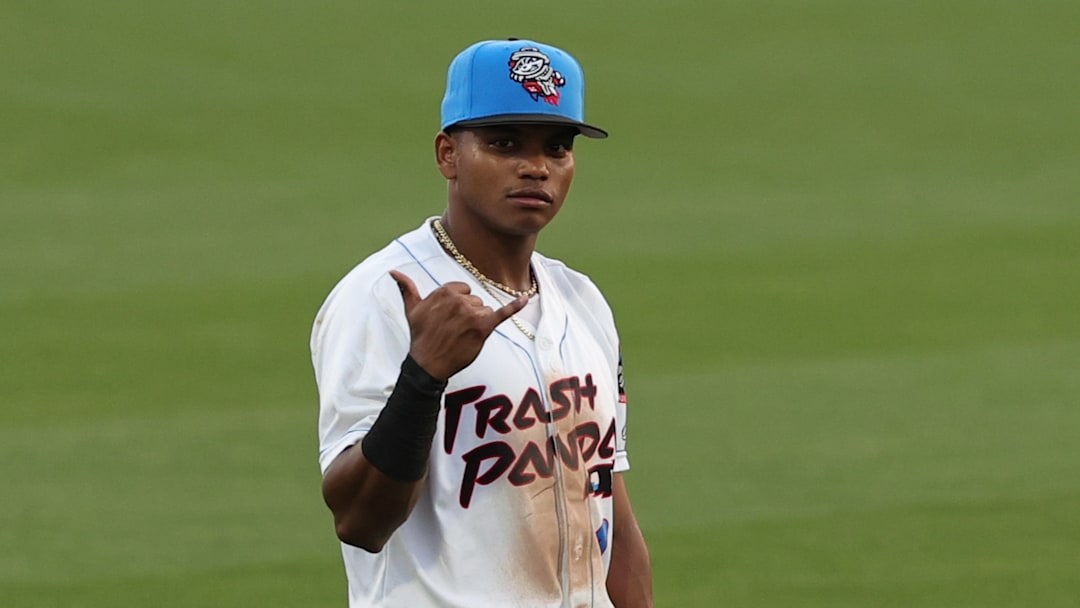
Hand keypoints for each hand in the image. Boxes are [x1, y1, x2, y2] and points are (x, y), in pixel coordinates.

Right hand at [390, 270, 526, 380]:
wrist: (428, 364)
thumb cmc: (421, 336)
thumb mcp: (412, 310)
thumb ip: (407, 289)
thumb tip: (393, 273)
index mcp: (444, 292)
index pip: (464, 290)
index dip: (459, 305)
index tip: (448, 319)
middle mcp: (458, 300)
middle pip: (476, 301)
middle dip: (468, 315)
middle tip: (453, 330)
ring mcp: (471, 313)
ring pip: (485, 311)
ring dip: (477, 324)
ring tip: (461, 336)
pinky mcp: (483, 327)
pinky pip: (502, 313)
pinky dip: (514, 307)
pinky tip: (525, 299)